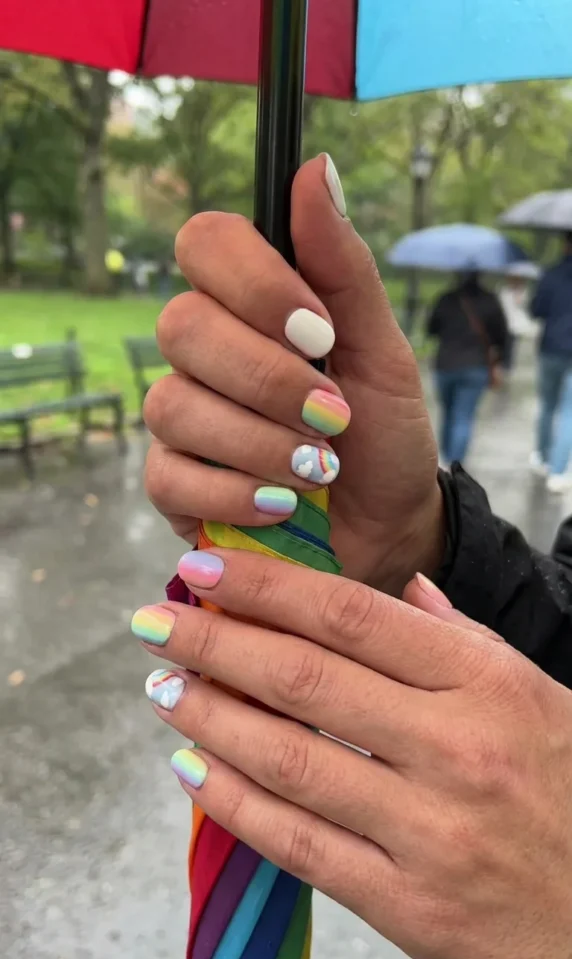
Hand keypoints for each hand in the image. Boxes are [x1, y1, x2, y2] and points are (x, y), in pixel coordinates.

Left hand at [132, 550, 571, 958]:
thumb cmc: (568, 793)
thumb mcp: (537, 698)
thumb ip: (463, 640)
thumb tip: (402, 589)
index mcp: (485, 683)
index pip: (353, 616)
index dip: (269, 587)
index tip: (207, 567)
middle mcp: (456, 747)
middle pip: (305, 677)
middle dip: (216, 642)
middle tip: (158, 622)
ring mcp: (429, 828)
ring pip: (289, 756)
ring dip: (210, 716)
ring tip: (163, 687)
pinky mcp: (407, 904)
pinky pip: (297, 842)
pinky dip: (232, 802)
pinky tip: (191, 768)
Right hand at [144, 154, 441, 592]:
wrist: (391, 526)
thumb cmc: (385, 433)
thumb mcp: (381, 350)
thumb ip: (343, 267)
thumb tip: (314, 167)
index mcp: (252, 307)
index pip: (205, 243)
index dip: (255, 282)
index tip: (319, 330)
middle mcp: (205, 355)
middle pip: (181, 324)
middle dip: (267, 377)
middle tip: (332, 414)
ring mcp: (182, 419)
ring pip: (173, 403)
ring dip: (260, 440)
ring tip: (317, 469)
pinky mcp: (172, 485)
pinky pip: (169, 475)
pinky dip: (235, 492)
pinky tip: (281, 504)